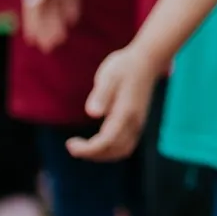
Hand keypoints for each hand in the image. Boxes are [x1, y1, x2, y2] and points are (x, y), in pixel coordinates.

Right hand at [22, 0, 96, 51]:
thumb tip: (30, 4)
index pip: (33, 11)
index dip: (33, 26)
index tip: (34, 42)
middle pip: (45, 13)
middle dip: (46, 30)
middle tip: (50, 47)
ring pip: (57, 9)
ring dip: (57, 23)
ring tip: (61, 39)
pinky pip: (70, 0)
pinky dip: (70, 10)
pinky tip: (73, 20)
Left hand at [68, 45, 157, 161]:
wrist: (147, 60)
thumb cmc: (124, 66)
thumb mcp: (109, 75)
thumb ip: (101, 94)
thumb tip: (92, 113)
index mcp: (125, 112)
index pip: (106, 141)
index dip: (87, 149)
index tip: (69, 144)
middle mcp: (134, 122)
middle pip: (114, 150)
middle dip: (92, 154)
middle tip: (72, 146)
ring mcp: (138, 123)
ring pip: (122, 151)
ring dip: (102, 155)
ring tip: (82, 147)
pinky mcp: (137, 122)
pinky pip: (126, 145)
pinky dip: (110, 150)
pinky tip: (97, 142)